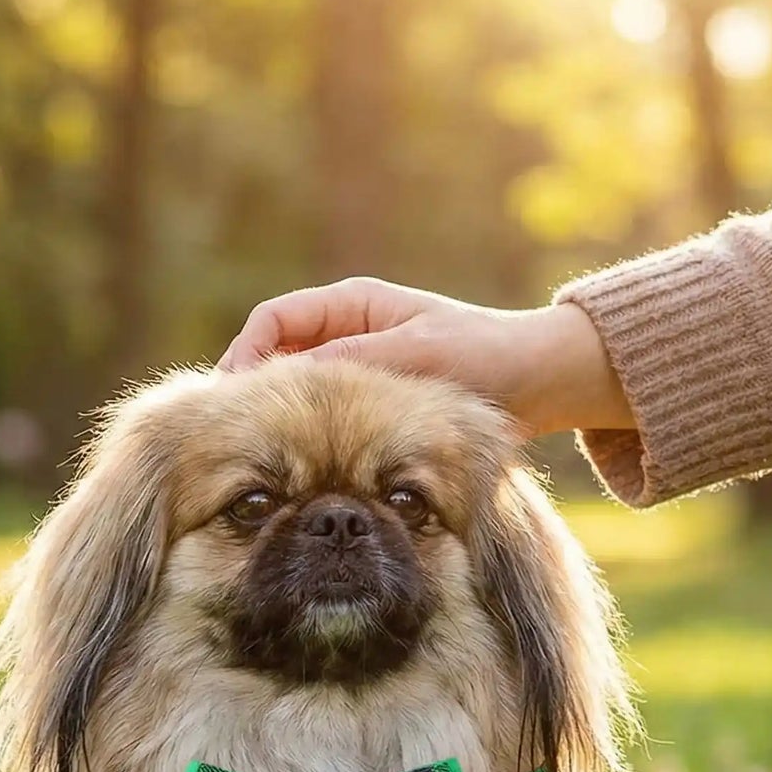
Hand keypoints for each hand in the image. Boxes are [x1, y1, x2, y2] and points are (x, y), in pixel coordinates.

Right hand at [217, 277, 633, 437]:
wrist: (539, 383)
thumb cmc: (485, 358)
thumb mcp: (417, 354)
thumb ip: (354, 362)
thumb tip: (289, 379)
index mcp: (352, 304)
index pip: (273, 321)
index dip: (244, 357)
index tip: (231, 399)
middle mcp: (347, 332)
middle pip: (275, 358)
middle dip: (252, 393)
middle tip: (231, 435)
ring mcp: (358, 369)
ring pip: (297, 392)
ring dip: (278, 418)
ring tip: (260, 456)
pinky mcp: (373, 404)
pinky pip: (326, 417)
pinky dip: (308, 437)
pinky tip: (301, 467)